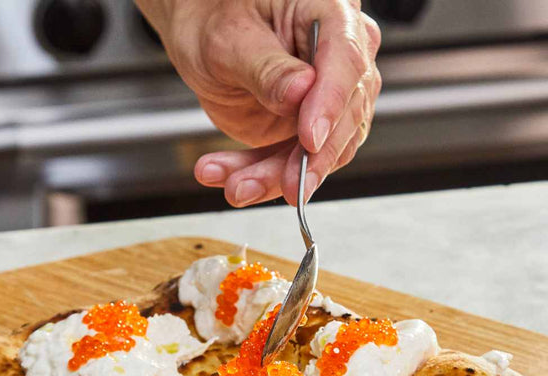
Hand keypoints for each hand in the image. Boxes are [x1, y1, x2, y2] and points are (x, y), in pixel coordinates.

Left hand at [136, 0, 380, 206]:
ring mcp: (328, 97)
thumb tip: (301, 92)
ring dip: (276, 176)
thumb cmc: (217, 18)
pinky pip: (294, 164)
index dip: (331, 104)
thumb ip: (266, 67)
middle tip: (284, 185)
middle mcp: (339, 56)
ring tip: (235, 186)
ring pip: (321, 151)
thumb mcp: (230, 38)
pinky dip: (261, 177)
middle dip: (309, 159)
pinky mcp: (308, 129)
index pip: (345, 60)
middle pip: (344, 116)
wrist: (202, 36)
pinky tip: (227, 178)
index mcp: (331, 12)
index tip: (310, 140)